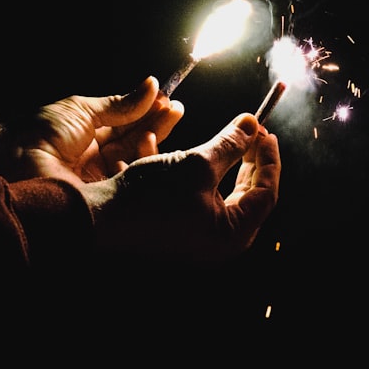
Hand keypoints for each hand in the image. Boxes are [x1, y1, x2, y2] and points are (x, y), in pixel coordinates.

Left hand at [0, 76, 183, 182]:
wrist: (15, 160)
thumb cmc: (40, 130)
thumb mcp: (83, 109)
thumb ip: (119, 103)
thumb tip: (152, 85)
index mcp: (91, 136)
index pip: (128, 125)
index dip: (149, 113)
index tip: (168, 100)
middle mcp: (97, 159)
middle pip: (135, 142)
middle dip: (157, 126)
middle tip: (176, 110)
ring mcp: (101, 180)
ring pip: (136, 162)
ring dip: (150, 142)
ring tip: (156, 126)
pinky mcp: (104, 198)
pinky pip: (130, 182)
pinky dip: (140, 165)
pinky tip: (146, 146)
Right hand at [82, 112, 281, 264]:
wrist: (100, 218)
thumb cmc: (151, 196)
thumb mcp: (196, 163)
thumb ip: (230, 144)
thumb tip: (252, 125)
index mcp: (232, 234)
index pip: (266, 193)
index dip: (268, 158)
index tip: (264, 131)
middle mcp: (218, 243)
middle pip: (246, 195)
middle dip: (246, 160)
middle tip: (248, 133)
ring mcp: (198, 238)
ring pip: (219, 193)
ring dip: (217, 162)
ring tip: (218, 138)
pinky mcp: (178, 229)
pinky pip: (195, 197)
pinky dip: (192, 174)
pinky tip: (179, 153)